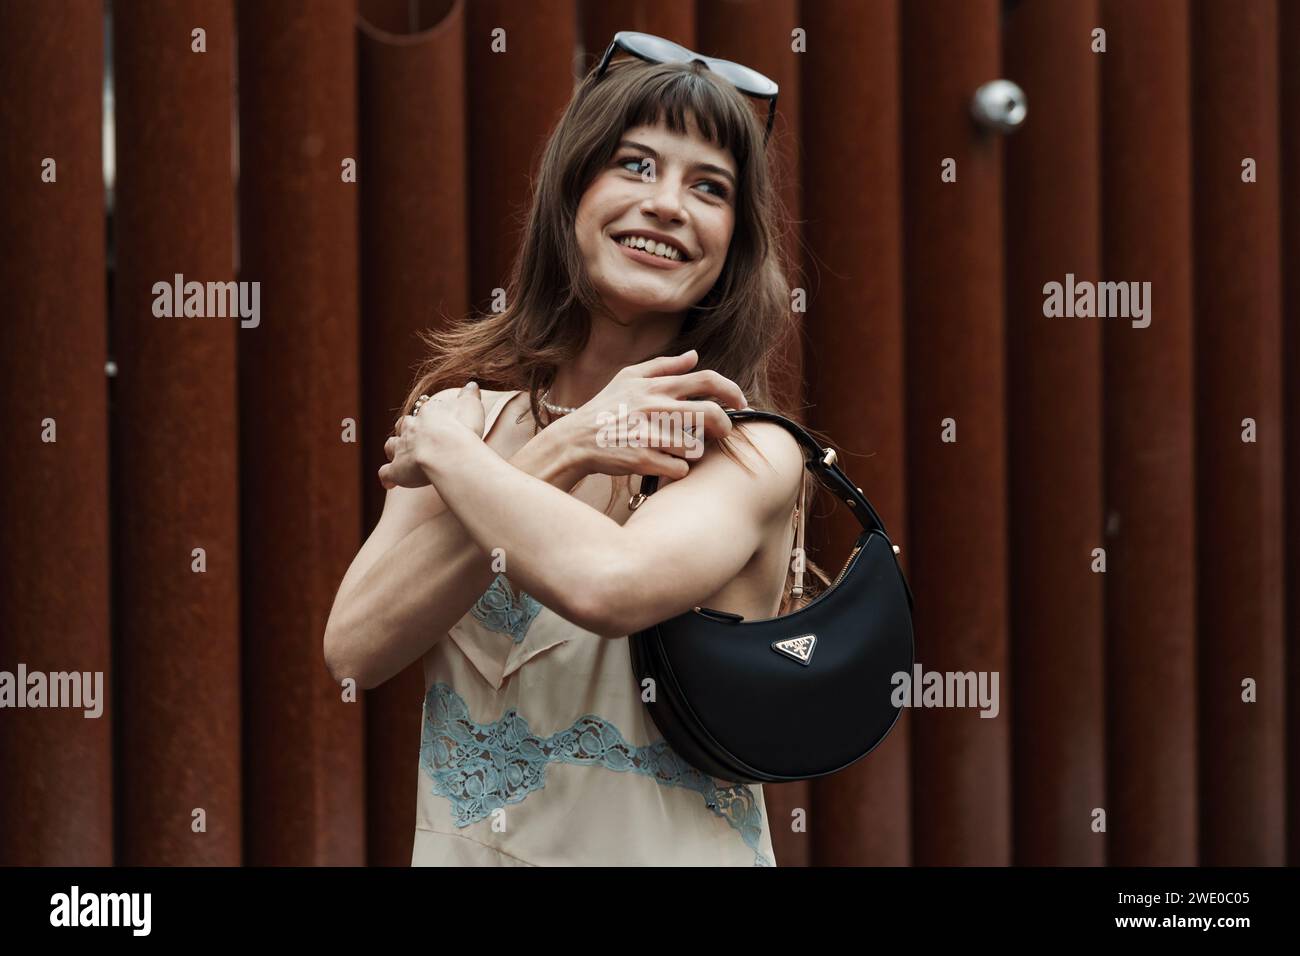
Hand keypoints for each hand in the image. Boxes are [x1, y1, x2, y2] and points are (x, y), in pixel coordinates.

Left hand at [379, 381, 484, 488]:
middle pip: (404, 426)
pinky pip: (386, 473)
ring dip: (393, 449)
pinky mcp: (397, 470)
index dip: (427, 416)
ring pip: (391, 445)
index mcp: (428, 415)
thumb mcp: (470, 406)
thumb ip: (470, 395)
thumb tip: (472, 384)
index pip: (424, 412)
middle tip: (413, 436)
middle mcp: (411, 429)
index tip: (432, 421)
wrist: (447, 450)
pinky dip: (387, 478)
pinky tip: (389, 484)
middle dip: (406, 430)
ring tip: (399, 456)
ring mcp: (402, 449)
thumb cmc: (462, 429)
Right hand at [543, 350, 746, 481]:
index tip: (740, 402)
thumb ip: (663, 366)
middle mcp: (656, 407)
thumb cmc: (604, 408)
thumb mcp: (628, 378)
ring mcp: (650, 435)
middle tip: (721, 432)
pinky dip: (676, 470)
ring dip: (692, 451)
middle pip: (712, 414)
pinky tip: (662, 465)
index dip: (731, 390)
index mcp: (656, 386)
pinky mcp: (644, 460)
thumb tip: (694, 356)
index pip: (706, 380)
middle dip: (724, 426)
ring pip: (696, 446)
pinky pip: (680, 469)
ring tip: (675, 449)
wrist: (575, 440)